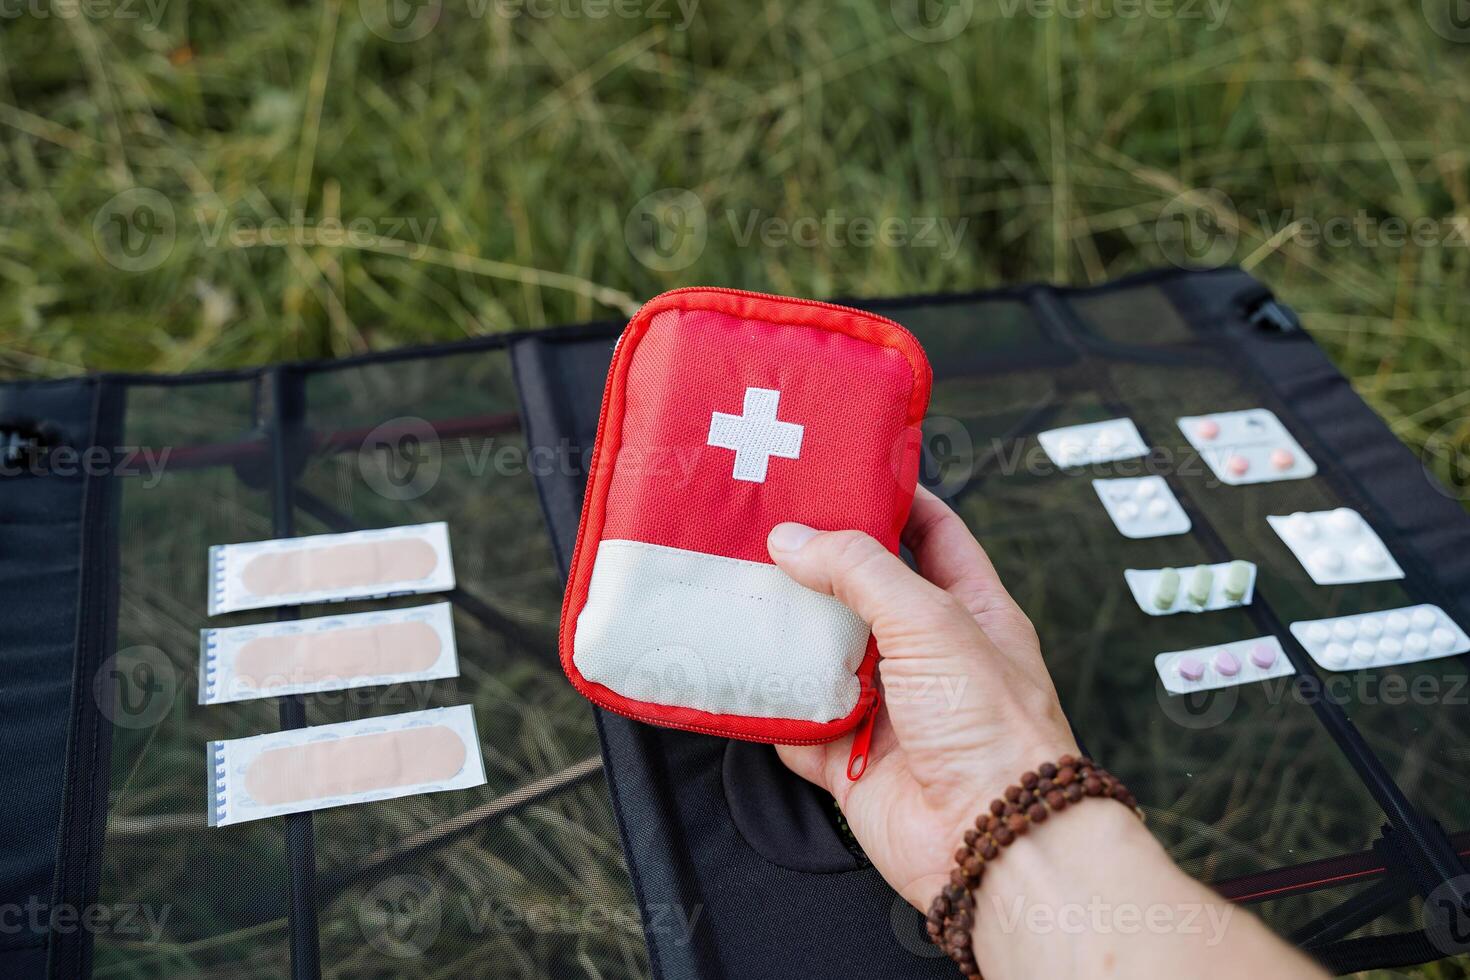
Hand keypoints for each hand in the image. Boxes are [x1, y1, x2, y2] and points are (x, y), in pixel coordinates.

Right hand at [766, 486, 1078, 910]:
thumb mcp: (933, 620)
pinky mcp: (848, 757)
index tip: (839, 471)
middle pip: (861, 592)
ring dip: (784, 629)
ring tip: (736, 585)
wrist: (989, 840)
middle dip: (816, 563)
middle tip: (763, 526)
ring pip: (821, 653)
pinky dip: (768, 702)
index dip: (890, 498)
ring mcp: (885, 705)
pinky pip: (794, 720)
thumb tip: (796, 538)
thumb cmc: (995, 729)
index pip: (931, 533)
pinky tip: (738, 669)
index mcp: (967, 609)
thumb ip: (861, 570)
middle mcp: (925, 653)